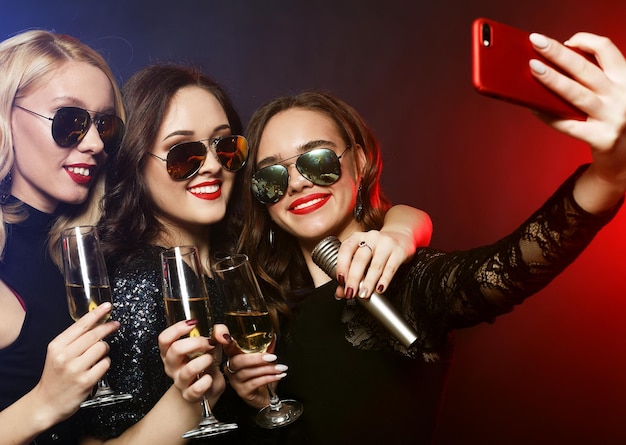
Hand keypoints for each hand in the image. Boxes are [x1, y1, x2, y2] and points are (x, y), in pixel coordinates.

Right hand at [32, 302, 118, 422]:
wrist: (46, 403)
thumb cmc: (55, 376)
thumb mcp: (57, 354)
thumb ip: (73, 340)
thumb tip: (96, 324)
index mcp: (57, 346)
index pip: (81, 325)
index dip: (97, 314)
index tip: (107, 306)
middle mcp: (65, 356)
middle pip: (94, 335)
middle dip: (108, 327)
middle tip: (115, 325)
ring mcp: (75, 369)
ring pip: (102, 348)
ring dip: (104, 350)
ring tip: (97, 356)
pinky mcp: (86, 381)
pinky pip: (105, 363)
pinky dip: (105, 363)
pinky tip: (97, 367)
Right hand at [158, 320, 224, 403]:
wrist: (206, 388)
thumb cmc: (205, 363)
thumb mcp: (210, 344)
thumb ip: (218, 333)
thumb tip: (221, 333)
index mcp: (171, 352)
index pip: (164, 339)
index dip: (177, 329)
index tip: (193, 324)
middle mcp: (172, 366)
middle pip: (175, 350)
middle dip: (196, 342)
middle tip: (209, 343)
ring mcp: (179, 381)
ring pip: (188, 369)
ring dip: (205, 360)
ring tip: (211, 359)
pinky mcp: (189, 394)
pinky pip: (197, 388)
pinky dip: (207, 381)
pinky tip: (210, 377)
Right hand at [213, 324, 285, 409]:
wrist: (265, 396)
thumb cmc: (262, 377)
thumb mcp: (264, 361)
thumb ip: (267, 349)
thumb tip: (273, 337)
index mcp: (234, 357)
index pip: (227, 347)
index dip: (225, 341)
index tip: (229, 337)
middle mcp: (231, 368)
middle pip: (237, 361)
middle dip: (256, 358)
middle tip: (272, 357)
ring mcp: (235, 381)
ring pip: (248, 372)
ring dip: (267, 369)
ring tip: (279, 368)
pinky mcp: (242, 392)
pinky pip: (254, 383)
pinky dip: (268, 378)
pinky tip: (277, 376)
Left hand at [335, 205, 430, 298]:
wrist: (401, 235)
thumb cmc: (377, 247)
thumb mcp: (362, 255)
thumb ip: (349, 272)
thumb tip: (340, 292)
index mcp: (357, 237)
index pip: (346, 249)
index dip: (342, 266)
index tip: (340, 281)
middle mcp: (371, 238)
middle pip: (360, 259)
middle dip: (354, 278)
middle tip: (350, 292)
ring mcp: (386, 243)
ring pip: (375, 265)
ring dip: (368, 282)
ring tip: (364, 294)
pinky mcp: (399, 251)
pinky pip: (391, 268)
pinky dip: (384, 280)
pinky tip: (380, 289)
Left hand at [529, 32, 625, 210]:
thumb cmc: (612, 122)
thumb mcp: (613, 96)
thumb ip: (593, 82)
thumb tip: (552, 67)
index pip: (607, 50)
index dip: (586, 41)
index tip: (566, 41)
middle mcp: (622, 96)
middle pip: (585, 69)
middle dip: (558, 53)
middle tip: (537, 42)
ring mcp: (612, 118)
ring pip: (576, 94)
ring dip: (552, 79)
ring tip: (533, 68)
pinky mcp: (602, 139)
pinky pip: (568, 124)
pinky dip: (548, 115)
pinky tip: (533, 107)